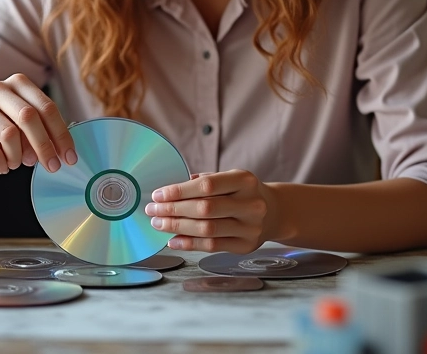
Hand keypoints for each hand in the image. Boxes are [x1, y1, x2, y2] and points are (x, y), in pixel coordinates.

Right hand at [0, 74, 76, 174]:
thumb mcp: (25, 124)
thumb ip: (43, 130)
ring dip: (19, 156)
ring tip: (18, 162)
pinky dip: (3, 164)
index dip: (61, 134)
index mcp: (18, 83)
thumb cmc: (3, 130)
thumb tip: (63, 153)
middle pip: (28, 117)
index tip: (70, 157)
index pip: (46, 107)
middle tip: (53, 167)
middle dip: (44, 146)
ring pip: (10, 135)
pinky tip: (4, 167)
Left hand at [144, 169, 274, 253]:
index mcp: (244, 180)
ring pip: (207, 229)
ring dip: (177, 227)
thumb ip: (204, 181)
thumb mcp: (230, 178)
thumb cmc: (243, 192)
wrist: (274, 211)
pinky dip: (189, 244)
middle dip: (173, 209)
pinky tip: (173, 240)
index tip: (158, 194)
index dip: (179, 191)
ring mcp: (250, 227)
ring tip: (158, 224)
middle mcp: (250, 204)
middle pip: (205, 208)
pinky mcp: (245, 246)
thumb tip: (168, 191)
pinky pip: (212, 246)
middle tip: (152, 210)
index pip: (207, 185)